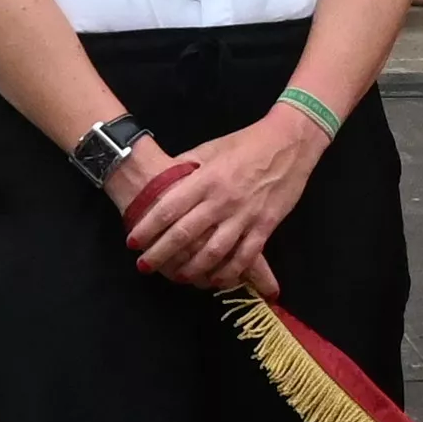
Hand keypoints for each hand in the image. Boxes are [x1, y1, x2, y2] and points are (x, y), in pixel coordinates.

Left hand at [115, 114, 326, 296]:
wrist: (289, 141)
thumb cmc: (246, 142)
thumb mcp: (210, 148)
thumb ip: (185, 167)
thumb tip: (162, 181)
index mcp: (205, 179)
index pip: (168, 209)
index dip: (147, 229)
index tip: (132, 243)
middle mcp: (222, 200)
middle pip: (184, 235)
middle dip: (160, 254)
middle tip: (144, 266)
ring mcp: (245, 215)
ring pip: (213, 252)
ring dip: (192, 269)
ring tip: (178, 277)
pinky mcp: (265, 225)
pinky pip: (245, 256)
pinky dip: (229, 272)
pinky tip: (215, 280)